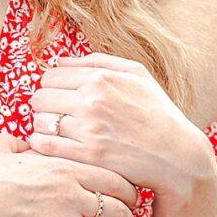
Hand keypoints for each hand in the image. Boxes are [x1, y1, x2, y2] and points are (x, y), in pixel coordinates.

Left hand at [28, 53, 216, 200]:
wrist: (178, 155)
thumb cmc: (157, 112)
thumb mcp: (137, 75)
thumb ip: (97, 61)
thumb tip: (59, 60)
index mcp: (101, 78)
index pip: (50, 77)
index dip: (51, 88)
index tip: (59, 98)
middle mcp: (92, 100)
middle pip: (39, 98)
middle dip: (44, 106)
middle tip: (56, 116)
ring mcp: (89, 129)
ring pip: (39, 121)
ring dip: (42, 126)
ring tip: (57, 132)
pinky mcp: (87, 156)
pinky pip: (44, 145)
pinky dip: (40, 144)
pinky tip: (52, 146)